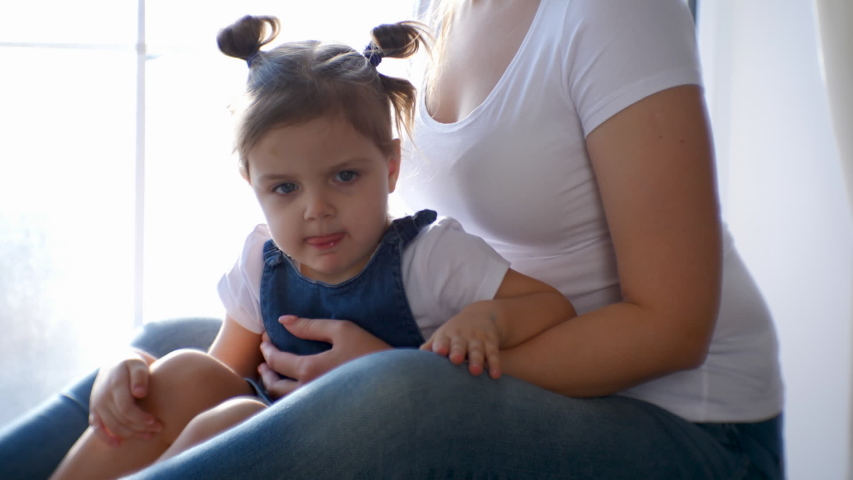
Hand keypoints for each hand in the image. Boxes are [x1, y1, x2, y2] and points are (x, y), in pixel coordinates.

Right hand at [89, 351, 161, 445]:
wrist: (115, 360)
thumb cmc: (133, 363)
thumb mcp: (138, 363)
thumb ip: (140, 376)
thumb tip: (139, 394)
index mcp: (115, 384)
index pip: (126, 408)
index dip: (140, 418)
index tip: (155, 422)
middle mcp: (103, 395)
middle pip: (120, 420)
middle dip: (140, 428)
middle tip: (157, 430)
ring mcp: (97, 403)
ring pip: (112, 426)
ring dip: (130, 435)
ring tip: (148, 436)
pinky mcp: (94, 409)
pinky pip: (96, 428)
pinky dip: (105, 438)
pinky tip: (118, 444)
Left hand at [258, 315, 390, 399]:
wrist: (395, 383)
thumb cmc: (371, 351)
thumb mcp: (343, 330)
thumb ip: (310, 326)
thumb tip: (283, 321)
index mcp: (310, 369)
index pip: (277, 360)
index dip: (268, 348)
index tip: (265, 338)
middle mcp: (309, 391)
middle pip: (274, 384)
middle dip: (266, 369)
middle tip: (264, 358)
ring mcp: (317, 406)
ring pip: (284, 400)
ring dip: (273, 385)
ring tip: (272, 374)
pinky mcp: (325, 413)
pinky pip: (297, 408)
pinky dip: (287, 397)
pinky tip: (292, 389)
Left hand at [421, 302, 501, 378]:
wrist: (481, 314)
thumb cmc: (454, 333)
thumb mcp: (441, 336)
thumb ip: (428, 348)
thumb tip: (408, 362)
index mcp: (446, 337)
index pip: (442, 341)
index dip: (440, 346)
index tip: (439, 352)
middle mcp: (462, 337)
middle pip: (459, 345)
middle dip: (457, 352)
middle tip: (455, 360)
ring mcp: (477, 340)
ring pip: (477, 350)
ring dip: (477, 360)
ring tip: (475, 371)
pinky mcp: (491, 343)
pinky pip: (493, 354)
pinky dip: (495, 364)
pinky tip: (495, 375)